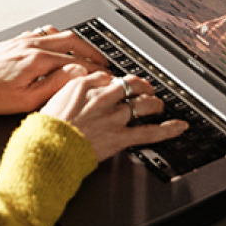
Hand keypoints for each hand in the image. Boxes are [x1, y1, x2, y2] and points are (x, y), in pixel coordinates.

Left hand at [0, 27, 108, 115]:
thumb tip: (77, 72)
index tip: (105, 73)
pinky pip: (40, 32)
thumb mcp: (28, 99)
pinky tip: (57, 44)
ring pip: (56, 32)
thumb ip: (55, 83)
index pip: (75, 60)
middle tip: (102, 61)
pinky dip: (55, 36)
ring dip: (73, 41)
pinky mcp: (14, 42)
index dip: (94, 67)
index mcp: (38, 59)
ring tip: (84, 51)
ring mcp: (22, 40)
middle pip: (70, 40)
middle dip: (90, 50)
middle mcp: (31, 45)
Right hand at [39, 68, 187, 161]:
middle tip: (144, 88)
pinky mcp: (121, 137)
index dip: (115, 82)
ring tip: (158, 104)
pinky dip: (167, 129)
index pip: (107, 77)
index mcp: (83, 85)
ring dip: (153, 103)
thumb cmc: (45, 129)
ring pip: (142, 104)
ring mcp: (113, 117)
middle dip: (140, 86)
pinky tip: (179, 126)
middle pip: (129, 85)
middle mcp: (102, 97)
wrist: (48, 149)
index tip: (116, 85)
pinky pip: (149, 132)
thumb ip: (67, 86)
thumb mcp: (50, 98)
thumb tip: (77, 79)